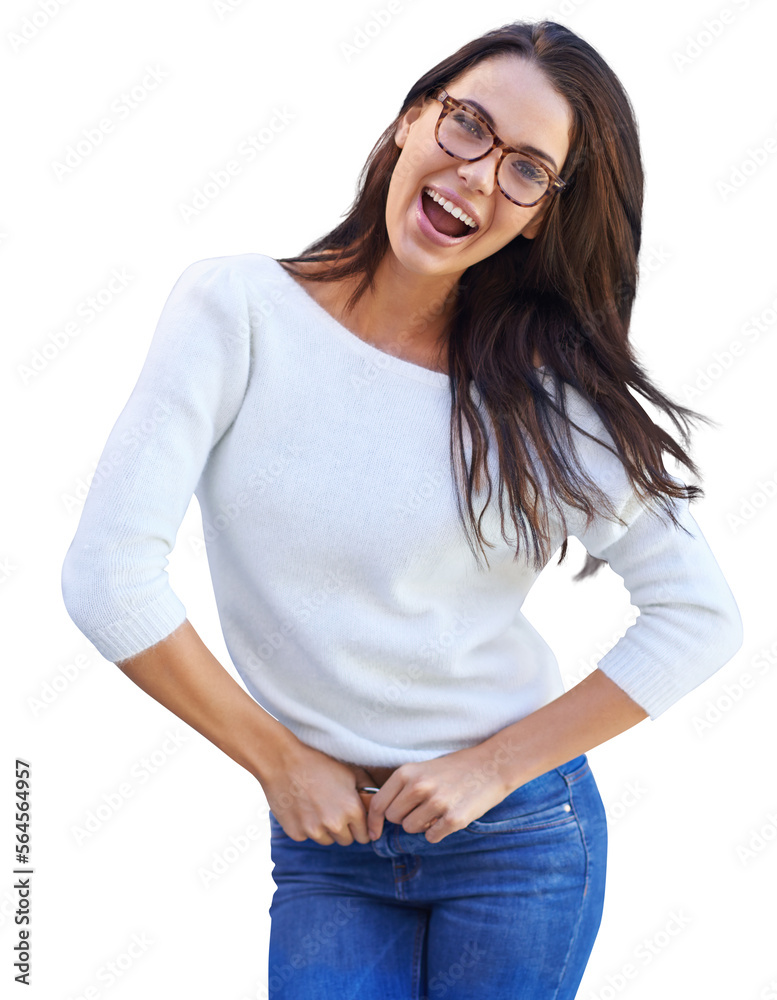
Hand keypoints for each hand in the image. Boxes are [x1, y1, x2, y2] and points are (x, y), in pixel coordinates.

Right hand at [259, 742, 374, 845]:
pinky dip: (306, 827)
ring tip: (316, 806)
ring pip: (326, 840)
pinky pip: (307, 836)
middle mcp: (335, 824)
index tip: (354, 822)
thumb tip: (376, 803)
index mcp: (352, 810)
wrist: (283, 762)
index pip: (365, 836)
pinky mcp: (296, 833)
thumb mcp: (349, 771)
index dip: (360, 828)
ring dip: (324, 830)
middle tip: (333, 810)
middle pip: (346, 840)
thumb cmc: (318, 763)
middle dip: (343, 829)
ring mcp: (314, 831)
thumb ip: (367, 790)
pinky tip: (302, 808)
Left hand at [366, 745, 511, 843]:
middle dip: (404, 818)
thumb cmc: (455, 768)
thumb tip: (381, 813)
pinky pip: (432, 837)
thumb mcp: (423, 769)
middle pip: (394, 818)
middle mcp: (419, 786)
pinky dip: (437, 832)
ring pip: (411, 829)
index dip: (374, 822)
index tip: (374, 833)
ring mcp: (437, 803)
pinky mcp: (454, 818)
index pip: (379, 804)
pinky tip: (448, 818)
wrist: (491, 766)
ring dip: (422, 825)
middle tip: (422, 808)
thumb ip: (402, 787)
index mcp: (408, 772)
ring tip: (438, 810)